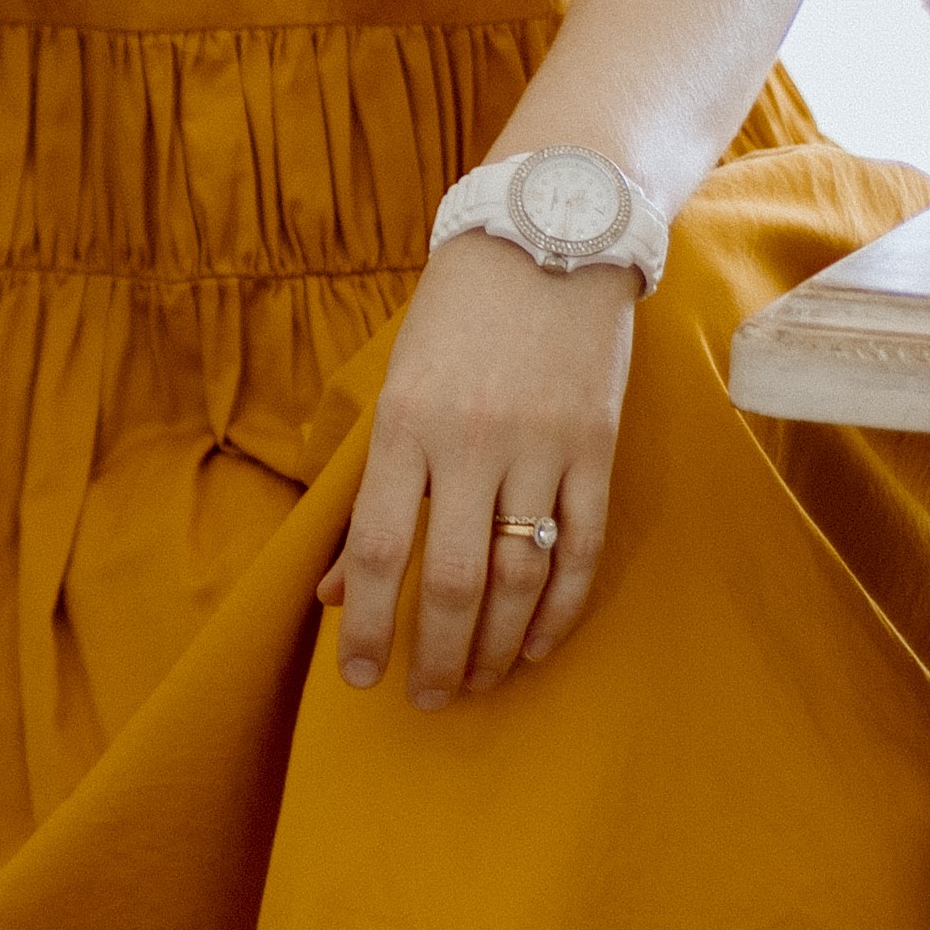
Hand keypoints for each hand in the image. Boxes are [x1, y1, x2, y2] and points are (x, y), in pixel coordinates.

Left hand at [319, 228, 634, 708]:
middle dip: (434, 655)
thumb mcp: (397, 387)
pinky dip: (559, 612)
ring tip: (476, 681)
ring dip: (494, 646)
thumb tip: (334, 591)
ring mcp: (540, 446)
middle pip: (450, 580)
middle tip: (426, 699)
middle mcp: (471, 440)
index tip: (360, 676)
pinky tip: (535, 647)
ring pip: (518, 577)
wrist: (547, 231)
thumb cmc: (455, 315)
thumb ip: (371, 490)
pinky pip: (582, 550)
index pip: (379, 548)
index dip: (368, 626)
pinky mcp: (595, 448)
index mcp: (406, 422)